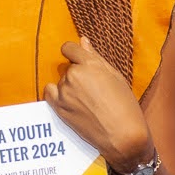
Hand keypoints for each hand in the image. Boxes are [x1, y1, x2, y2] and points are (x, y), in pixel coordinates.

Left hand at [41, 39, 151, 172]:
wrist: (122, 134)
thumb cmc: (125, 105)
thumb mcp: (115, 76)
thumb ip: (95, 57)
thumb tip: (83, 40)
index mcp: (90, 64)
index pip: (70, 48)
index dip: (74, 52)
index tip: (77, 59)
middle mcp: (74, 75)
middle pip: (69, 68)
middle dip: (78, 74)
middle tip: (94, 89)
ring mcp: (64, 92)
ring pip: (61, 81)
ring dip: (70, 87)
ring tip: (87, 101)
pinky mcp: (59, 107)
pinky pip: (49, 92)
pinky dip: (56, 94)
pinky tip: (69, 101)